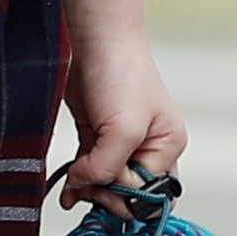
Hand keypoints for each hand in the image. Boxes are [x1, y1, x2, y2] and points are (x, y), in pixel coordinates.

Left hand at [59, 23, 188, 202]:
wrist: (96, 41)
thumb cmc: (122, 73)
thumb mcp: (123, 129)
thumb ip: (108, 166)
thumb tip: (86, 186)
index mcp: (167, 147)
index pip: (149, 192)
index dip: (124, 194)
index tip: (104, 184)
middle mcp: (148, 149)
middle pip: (130, 193)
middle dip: (107, 194)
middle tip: (89, 184)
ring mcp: (122, 144)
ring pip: (107, 184)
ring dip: (90, 190)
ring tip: (75, 187)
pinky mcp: (97, 138)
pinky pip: (91, 171)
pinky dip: (79, 182)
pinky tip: (69, 189)